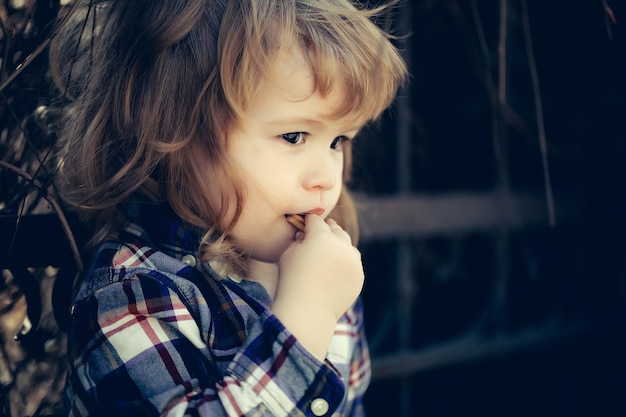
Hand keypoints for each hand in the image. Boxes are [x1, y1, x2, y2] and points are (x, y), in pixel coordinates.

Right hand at [271, 215, 363, 358]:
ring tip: (331, 247)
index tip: (305, 222)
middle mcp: (341, 246)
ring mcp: (353, 261)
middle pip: (336, 229)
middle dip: (328, 229)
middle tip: (322, 229)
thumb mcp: (288, 254)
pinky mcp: (359, 275)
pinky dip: (346, 261)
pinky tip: (337, 265)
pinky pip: (354, 262)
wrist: (308, 311)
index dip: (309, 221)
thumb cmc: (291, 281)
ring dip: (340, 243)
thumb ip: (298, 239)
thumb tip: (306, 234)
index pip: (316, 221)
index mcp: (321, 237)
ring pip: (348, 244)